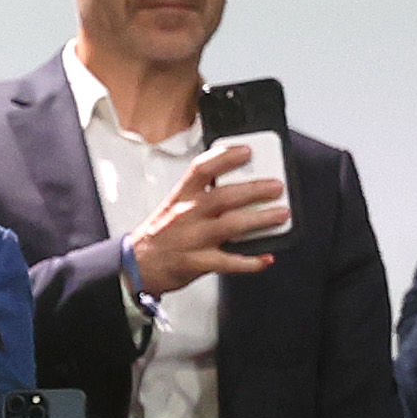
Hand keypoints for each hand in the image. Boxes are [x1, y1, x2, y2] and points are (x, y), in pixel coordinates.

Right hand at [123, 141, 285, 294]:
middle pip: (224, 196)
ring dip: (260, 219)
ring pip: (231, 225)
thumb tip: (240, 188)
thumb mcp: (174, 206)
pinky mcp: (196, 263)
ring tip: (280, 215)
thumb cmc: (160, 235)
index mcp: (181, 196)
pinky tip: (265, 257)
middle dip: (255, 189)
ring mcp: (192, 239)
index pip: (202, 169)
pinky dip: (250, 261)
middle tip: (276, 186)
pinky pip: (228, 262)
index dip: (225, 157)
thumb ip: (202, 196)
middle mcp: (187, 214)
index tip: (247, 151)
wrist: (136, 266)